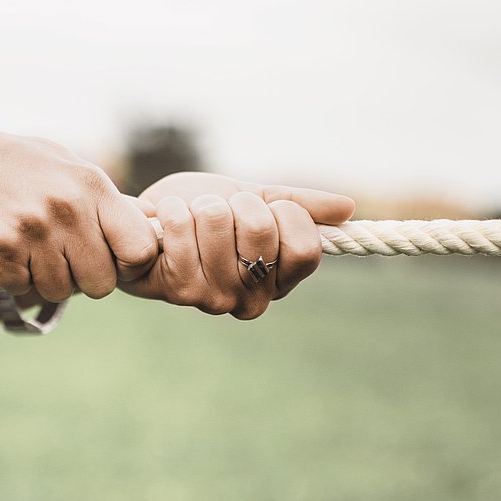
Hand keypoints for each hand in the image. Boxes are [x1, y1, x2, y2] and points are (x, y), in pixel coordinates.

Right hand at [0, 122, 157, 303]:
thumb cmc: (3, 159)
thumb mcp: (59, 163)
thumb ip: (99, 197)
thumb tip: (145, 226)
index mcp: (91, 184)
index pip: (141, 247)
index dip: (127, 263)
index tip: (108, 259)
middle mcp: (68, 205)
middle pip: (102, 282)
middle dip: (80, 279)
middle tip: (57, 259)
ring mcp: (34, 226)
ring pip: (60, 290)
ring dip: (41, 279)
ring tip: (24, 250)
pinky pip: (21, 288)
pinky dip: (11, 278)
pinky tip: (0, 251)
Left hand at [121, 173, 354, 319]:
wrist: (152, 220)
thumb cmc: (207, 212)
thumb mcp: (258, 200)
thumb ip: (301, 206)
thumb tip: (348, 207)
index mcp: (280, 280)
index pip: (305, 249)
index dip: (284, 215)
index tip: (262, 209)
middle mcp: (252, 300)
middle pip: (260, 230)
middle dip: (236, 204)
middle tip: (220, 213)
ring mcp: (215, 299)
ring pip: (218, 222)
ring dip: (202, 205)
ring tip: (193, 217)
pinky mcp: (178, 290)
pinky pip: (183, 229)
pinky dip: (173, 210)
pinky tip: (167, 219)